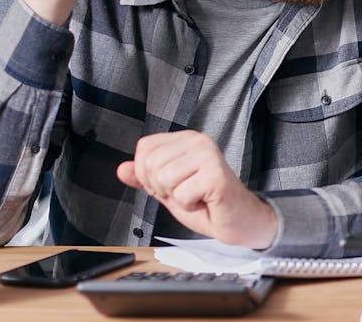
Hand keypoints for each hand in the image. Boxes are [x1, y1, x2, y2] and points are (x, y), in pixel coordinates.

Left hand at [115, 130, 277, 248]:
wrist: (239, 221)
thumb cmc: (208, 203)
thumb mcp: (168, 190)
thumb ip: (144, 178)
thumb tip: (122, 169)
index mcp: (186, 139)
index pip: (145, 148)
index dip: (147, 174)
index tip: (171, 185)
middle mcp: (198, 141)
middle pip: (151, 163)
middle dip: (162, 188)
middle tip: (185, 192)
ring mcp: (209, 156)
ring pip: (164, 178)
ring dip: (176, 197)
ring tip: (195, 196)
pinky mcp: (216, 175)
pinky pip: (181, 194)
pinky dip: (189, 206)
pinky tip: (204, 202)